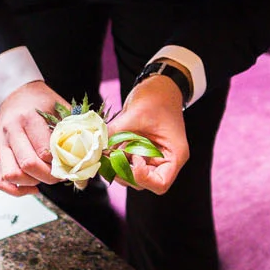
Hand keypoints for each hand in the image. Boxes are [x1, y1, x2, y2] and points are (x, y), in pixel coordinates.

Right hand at [0, 79, 66, 194]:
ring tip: (46, 178)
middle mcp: (11, 131)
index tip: (72, 165)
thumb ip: (76, 128)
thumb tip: (96, 153)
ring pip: (12, 175)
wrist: (17, 93)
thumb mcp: (61, 106)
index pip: (43, 150)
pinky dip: (15, 190)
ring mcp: (0, 144)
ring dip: (32, 183)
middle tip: (61, 175)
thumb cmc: (42, 102)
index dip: (60, 163)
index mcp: (28, 118)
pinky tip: (32, 186)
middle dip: (49, 176)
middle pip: (28, 165)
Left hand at [109, 73, 188, 194]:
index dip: (143, 178)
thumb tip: (95, 145)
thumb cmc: (157, 97)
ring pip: (133, 175)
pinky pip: (127, 163)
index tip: (133, 159)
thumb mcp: (136, 113)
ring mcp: (152, 157)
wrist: (159, 86)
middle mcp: (164, 160)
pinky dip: (115, 158)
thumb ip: (116, 131)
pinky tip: (107, 148)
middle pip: (144, 182)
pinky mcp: (141, 151)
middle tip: (110, 158)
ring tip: (106, 152)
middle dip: (125, 173)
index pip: (160, 184)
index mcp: (174, 155)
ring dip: (117, 167)